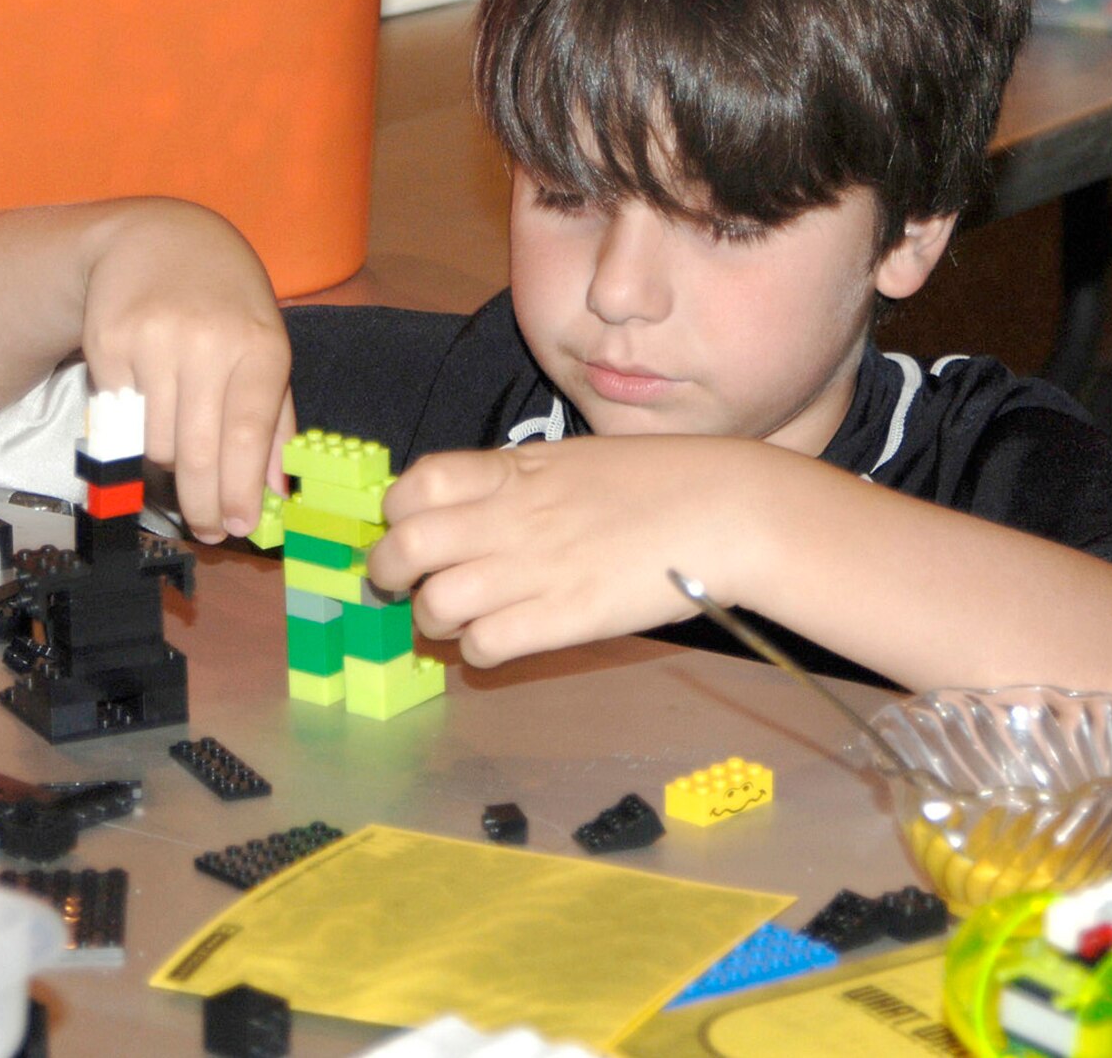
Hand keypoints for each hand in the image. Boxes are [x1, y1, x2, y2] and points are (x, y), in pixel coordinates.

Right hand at [79, 200, 295, 542]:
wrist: (160, 236)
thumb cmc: (227, 302)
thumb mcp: (268, 346)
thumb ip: (275, 421)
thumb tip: (273, 491)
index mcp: (260, 345)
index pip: (247, 434)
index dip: (239, 490)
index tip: (236, 529)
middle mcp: (207, 342)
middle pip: (198, 450)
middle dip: (202, 503)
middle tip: (206, 530)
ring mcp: (153, 341)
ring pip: (154, 442)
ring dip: (167, 469)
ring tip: (180, 464)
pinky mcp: (106, 343)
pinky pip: (120, 420)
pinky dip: (133, 434)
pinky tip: (148, 416)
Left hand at [365, 435, 775, 666]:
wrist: (725, 511)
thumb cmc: (661, 482)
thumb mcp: (575, 461)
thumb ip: (517, 483)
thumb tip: (472, 508)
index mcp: (515, 471)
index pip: (415, 485)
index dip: (397, 511)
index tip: (407, 527)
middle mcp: (512, 518)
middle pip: (405, 549)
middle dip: (386, 573)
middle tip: (396, 585)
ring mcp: (535, 570)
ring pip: (435, 605)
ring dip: (434, 618)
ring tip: (457, 618)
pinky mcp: (563, 619)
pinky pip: (484, 645)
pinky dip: (478, 650)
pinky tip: (498, 640)